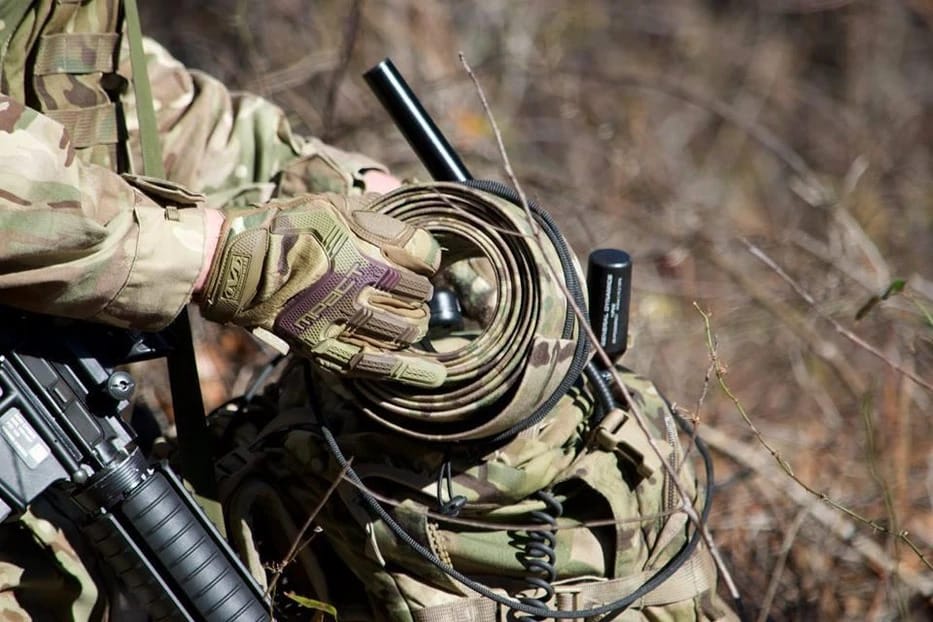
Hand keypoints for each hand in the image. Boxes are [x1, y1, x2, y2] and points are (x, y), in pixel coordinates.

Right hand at [198, 193, 444, 386]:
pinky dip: (407, 369)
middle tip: (411, 290)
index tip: (421, 259)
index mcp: (361, 247)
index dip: (426, 257)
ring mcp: (341, 319)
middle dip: (420, 291)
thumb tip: (408, 223)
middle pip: (417, 294)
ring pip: (404, 329)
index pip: (422, 255)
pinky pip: (374, 364)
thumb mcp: (332, 206)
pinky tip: (432, 374)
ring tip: (410, 319)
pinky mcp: (324, 346)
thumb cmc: (284, 229)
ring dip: (415, 323)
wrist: (236, 266)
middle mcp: (356, 286)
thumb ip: (374, 214)